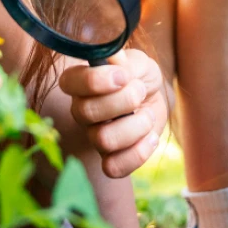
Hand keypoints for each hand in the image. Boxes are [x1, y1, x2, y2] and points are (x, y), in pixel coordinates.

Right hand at [58, 49, 166, 178]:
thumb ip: (126, 62)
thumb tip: (113, 59)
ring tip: (148, 114)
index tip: (123, 76)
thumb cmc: (141, 77)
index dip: (96, 80)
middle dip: (123, 100)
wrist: (157, 100)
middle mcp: (81, 110)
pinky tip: (151, 137)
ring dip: (136, 126)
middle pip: (87, 112)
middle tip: (141, 91)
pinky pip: (113, 168)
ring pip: (103, 140)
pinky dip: (138, 153)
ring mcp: (94, 136)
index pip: (70, 82)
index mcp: (80, 82)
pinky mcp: (110, 159)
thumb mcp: (139, 63)